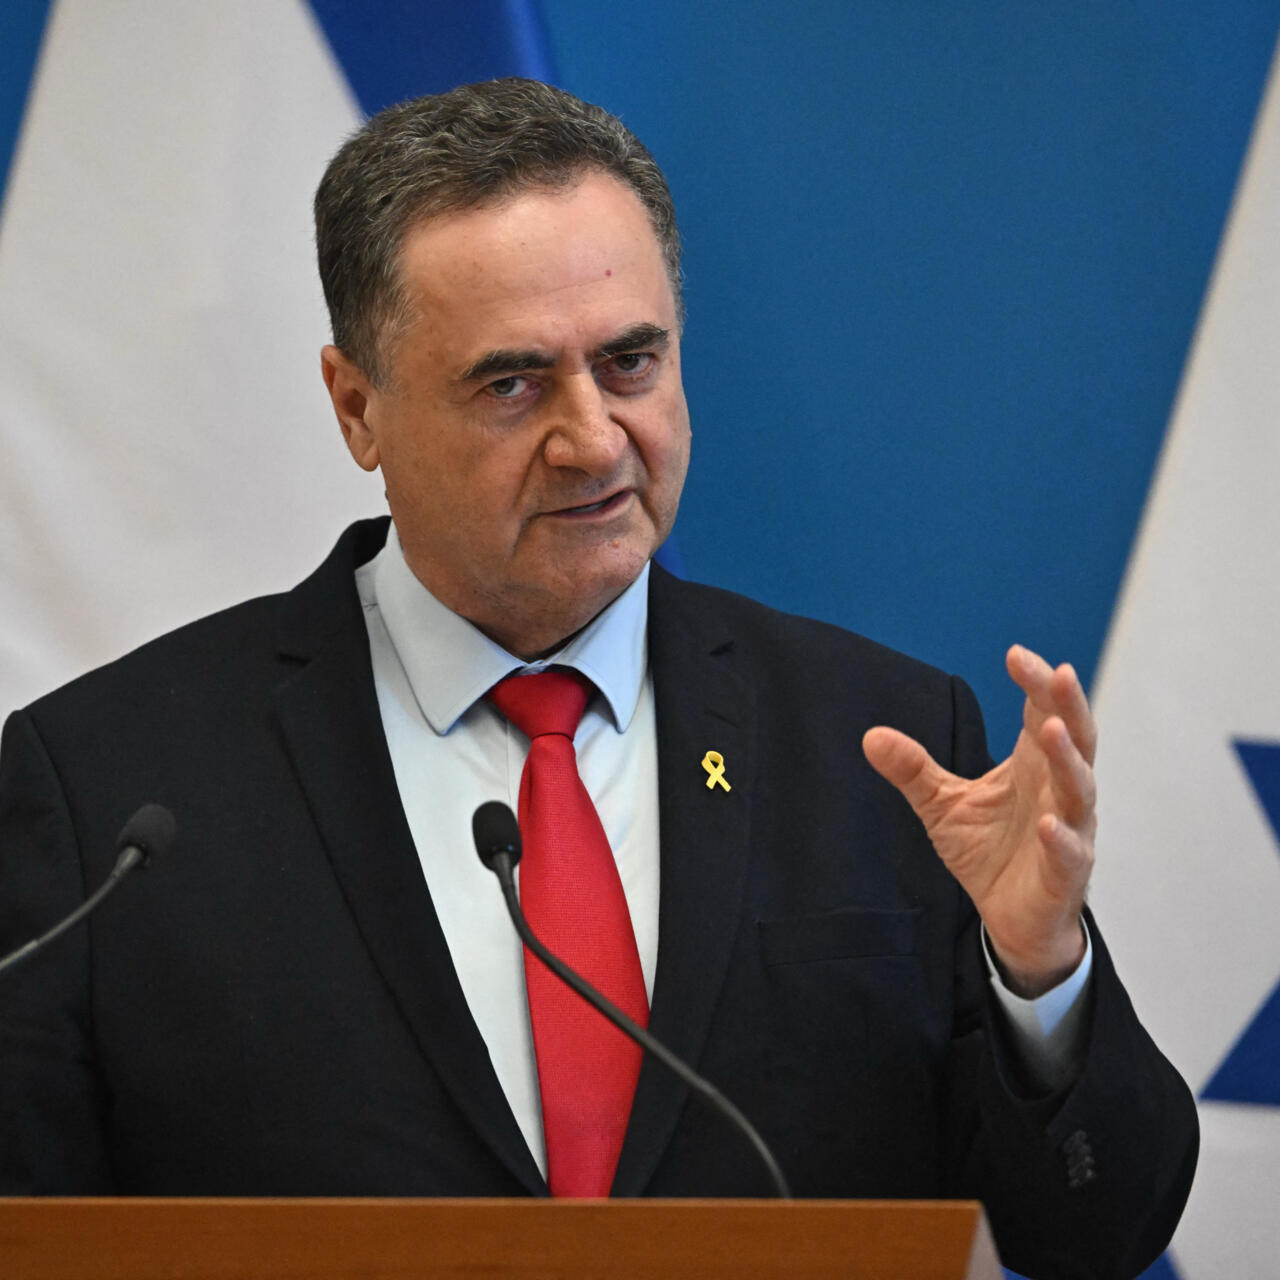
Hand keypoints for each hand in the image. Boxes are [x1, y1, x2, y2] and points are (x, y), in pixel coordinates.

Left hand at [862, 645, 1093, 996]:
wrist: (1012, 919)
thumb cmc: (988, 851)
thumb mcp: (941, 805)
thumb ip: (913, 769)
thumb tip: (871, 736)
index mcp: (1033, 765)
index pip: (1041, 712)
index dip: (1035, 683)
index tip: (1015, 654)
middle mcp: (1057, 790)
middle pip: (1074, 738)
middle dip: (1066, 704)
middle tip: (1057, 672)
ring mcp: (1068, 830)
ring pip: (1079, 788)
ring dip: (1068, 759)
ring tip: (1052, 729)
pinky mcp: (1065, 874)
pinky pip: (1069, 852)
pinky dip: (1061, 837)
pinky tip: (1048, 824)